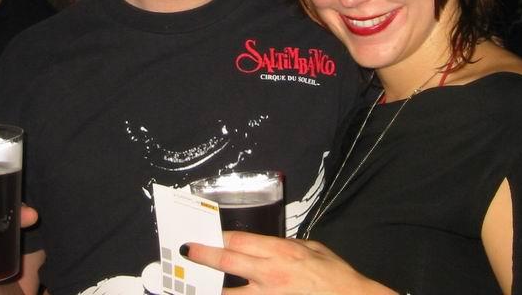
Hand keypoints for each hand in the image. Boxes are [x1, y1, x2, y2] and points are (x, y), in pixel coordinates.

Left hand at [184, 231, 395, 293]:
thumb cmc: (334, 274)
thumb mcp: (312, 248)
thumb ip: (285, 245)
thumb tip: (266, 244)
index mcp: (281, 252)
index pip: (241, 241)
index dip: (219, 237)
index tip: (206, 234)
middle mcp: (270, 274)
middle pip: (228, 262)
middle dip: (204, 256)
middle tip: (187, 251)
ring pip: (230, 293)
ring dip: (211, 287)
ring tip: (196, 283)